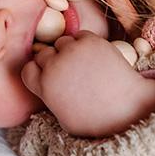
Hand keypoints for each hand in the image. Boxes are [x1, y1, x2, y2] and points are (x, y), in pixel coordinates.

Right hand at [21, 31, 154, 136]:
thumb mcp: (64, 120)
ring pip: (62, 42)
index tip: (48, 75)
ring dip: (68, 50)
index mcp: (45, 87)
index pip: (27, 69)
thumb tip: (46, 90)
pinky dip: (84, 43)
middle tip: (68, 70)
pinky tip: (93, 57)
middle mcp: (55, 66)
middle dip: (52, 60)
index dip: (38, 72)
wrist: (127, 108)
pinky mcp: (92, 42)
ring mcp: (73, 51)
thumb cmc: (97, 120)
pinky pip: (80, 35)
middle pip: (43, 54)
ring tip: (82, 64)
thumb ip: (50, 101)